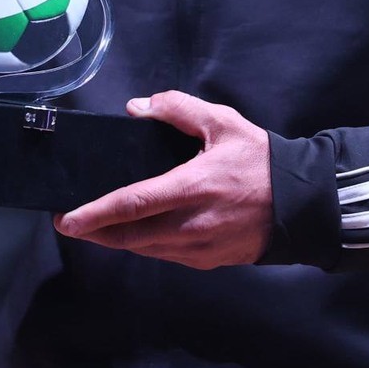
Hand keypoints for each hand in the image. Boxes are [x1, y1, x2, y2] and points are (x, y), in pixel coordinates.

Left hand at [54, 90, 271, 268]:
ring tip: (96, 225)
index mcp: (191, 188)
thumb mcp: (223, 123)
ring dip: (116, 240)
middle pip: (128, 237)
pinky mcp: (206, 260)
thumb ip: (179, 110)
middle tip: (69, 224)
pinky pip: (165, 254)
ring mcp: (198, 247)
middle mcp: (190, 224)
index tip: (67, 219)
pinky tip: (136, 232)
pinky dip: (143, 245)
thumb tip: (139, 108)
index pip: (131, 204)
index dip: (94, 214)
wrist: (301, 205)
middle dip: (94, 233)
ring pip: (144, 249)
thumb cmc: (261, 161)